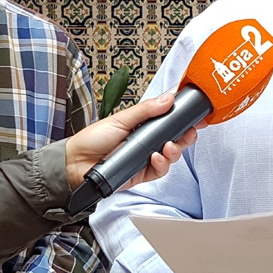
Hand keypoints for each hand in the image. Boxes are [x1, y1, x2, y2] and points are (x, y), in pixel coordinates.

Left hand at [64, 91, 197, 188]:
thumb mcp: (121, 119)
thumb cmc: (93, 139)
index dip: (184, 119)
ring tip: (168, 146)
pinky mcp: (142, 174)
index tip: (197, 115)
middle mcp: (147, 142)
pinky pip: (160, 171)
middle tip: (189, 132)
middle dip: (186, 136)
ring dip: (175, 151)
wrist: (75, 163)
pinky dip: (161, 164)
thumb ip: (146, 110)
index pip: (170, 121)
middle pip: (176, 139)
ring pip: (171, 156)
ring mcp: (146, 159)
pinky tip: (155, 158)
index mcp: (144, 126)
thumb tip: (168, 98)